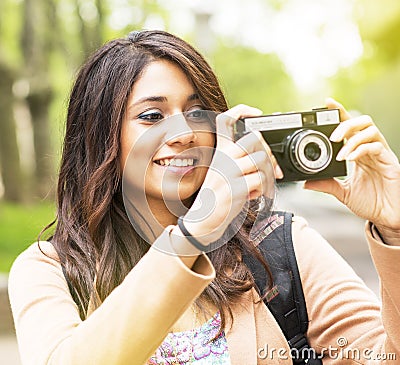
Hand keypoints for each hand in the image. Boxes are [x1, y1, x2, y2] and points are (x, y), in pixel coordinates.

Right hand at [183, 104, 280, 244]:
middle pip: (255, 139)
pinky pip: (260, 181)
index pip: (226, 120)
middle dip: (269, 154)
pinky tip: (251, 196)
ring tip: (259, 186)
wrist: (203, 222)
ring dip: (267, 176)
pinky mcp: (236, 187)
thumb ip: (239, 160)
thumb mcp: (223, 172)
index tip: (257, 114)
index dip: (243, 111)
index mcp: (220, 151)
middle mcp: (223, 158)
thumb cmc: (217, 198)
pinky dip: (262, 190)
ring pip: (261, 160)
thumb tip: (267, 155)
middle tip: (272, 169)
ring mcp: (228, 172)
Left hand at [304, 98, 399, 240]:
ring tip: (340, 153)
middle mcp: (369, 150)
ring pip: (370, 130)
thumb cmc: (371, 203)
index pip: (349, 128)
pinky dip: (361, 150)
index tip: (326, 104)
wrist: (387, 217)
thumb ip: (326, 185)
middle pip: (361, 121)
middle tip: (332, 137)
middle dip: (345, 123)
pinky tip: (350, 159)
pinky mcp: (389, 161)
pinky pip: (376, 146)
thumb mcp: (343, 193)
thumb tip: (306, 183)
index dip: (339, 113)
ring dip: (352, 138)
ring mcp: (381, 154)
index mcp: (358, 153)